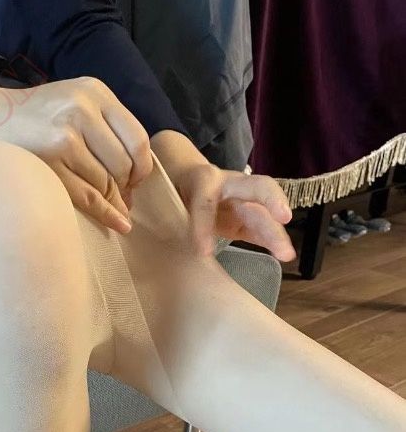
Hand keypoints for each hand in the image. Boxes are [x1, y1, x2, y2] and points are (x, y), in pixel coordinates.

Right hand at [0, 76, 152, 233]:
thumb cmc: (34, 117)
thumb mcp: (74, 102)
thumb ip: (106, 126)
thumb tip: (136, 178)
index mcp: (94, 92)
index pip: (138, 139)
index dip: (142, 168)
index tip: (135, 181)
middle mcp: (81, 110)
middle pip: (123, 164)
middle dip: (125, 187)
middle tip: (121, 198)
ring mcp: (64, 136)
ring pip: (106, 182)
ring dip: (110, 200)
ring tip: (110, 206)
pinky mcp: (49, 162)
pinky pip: (88, 196)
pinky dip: (106, 213)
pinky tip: (117, 223)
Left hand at [152, 130, 295, 262]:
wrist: (183, 177)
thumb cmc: (169, 190)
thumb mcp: (161, 197)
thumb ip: (159, 212)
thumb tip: (144, 239)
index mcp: (201, 179)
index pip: (206, 201)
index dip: (204, 225)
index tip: (203, 252)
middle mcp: (229, 184)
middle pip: (256, 186)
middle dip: (271, 200)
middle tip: (284, 218)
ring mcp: (242, 199)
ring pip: (266, 210)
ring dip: (277, 231)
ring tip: (287, 253)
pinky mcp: (247, 216)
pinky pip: (263, 227)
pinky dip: (272, 240)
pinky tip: (281, 255)